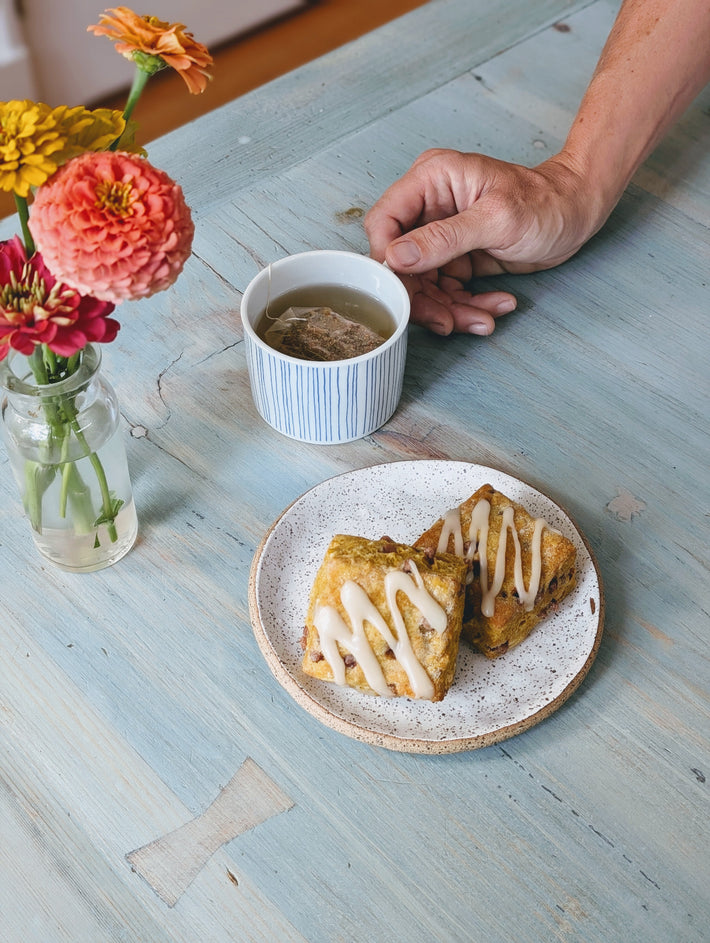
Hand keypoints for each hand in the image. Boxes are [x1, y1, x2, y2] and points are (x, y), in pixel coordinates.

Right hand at [364, 148, 595, 334]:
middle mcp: (430, 208)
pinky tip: (497, 306)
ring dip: (451, 310)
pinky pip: (449, 292)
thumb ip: (443, 239)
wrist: (578, 212)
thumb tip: (396, 257)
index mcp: (430, 181)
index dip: (386, 261)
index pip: (384, 223)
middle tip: (447, 322)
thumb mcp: (495, 220)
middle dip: (424, 298)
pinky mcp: (457, 259)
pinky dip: (469, 307)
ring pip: (425, 285)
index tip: (403, 291)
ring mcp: (442, 237)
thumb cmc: (546, 201)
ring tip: (483, 319)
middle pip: (402, 264)